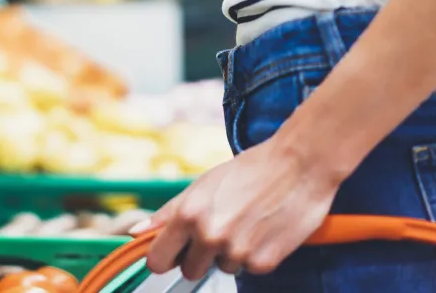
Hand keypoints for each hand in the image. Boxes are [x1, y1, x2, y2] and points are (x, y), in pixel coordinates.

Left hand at [137, 138, 341, 280]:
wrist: (300, 164)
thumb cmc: (251, 169)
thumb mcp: (203, 184)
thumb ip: (169, 212)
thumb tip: (135, 233)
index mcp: (189, 213)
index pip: (157, 260)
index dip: (165, 257)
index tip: (174, 252)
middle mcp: (210, 235)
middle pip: (189, 270)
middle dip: (201, 256)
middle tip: (221, 228)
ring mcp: (237, 251)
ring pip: (222, 268)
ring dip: (232, 253)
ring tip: (248, 223)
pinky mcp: (264, 262)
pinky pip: (250, 269)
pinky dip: (256, 255)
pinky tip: (265, 230)